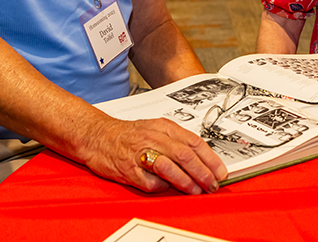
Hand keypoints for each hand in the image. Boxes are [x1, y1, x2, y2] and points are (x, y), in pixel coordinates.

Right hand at [85, 115, 227, 194]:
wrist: (97, 135)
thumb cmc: (128, 134)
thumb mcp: (156, 129)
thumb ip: (177, 141)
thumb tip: (202, 159)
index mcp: (164, 127)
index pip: (194, 141)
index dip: (210, 158)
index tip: (220, 171)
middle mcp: (153, 137)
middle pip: (185, 154)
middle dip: (202, 172)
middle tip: (212, 184)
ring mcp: (140, 153)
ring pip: (169, 166)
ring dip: (186, 181)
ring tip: (196, 190)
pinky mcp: (128, 169)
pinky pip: (149, 181)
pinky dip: (161, 187)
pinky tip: (167, 189)